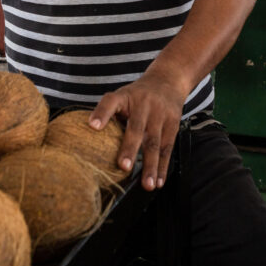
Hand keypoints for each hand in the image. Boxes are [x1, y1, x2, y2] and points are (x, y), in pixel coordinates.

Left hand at [89, 74, 186, 191]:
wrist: (168, 81)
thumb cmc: (137, 95)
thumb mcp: (123, 97)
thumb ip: (111, 115)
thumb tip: (94, 142)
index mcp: (124, 96)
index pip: (110, 101)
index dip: (101, 113)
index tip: (92, 126)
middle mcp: (143, 103)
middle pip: (136, 128)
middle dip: (130, 148)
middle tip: (123, 167)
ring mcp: (159, 113)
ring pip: (155, 142)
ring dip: (151, 165)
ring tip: (147, 185)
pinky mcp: (173, 123)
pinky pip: (167, 147)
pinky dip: (163, 166)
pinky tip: (159, 181)